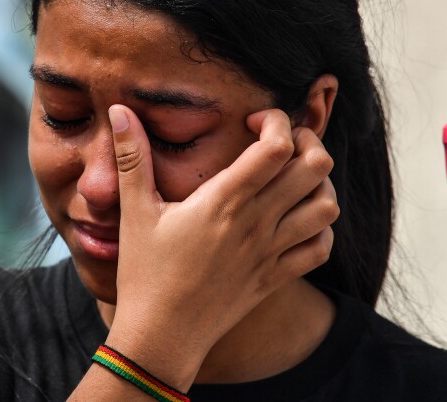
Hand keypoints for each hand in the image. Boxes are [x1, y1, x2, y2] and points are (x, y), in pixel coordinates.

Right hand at [104, 105, 338, 389]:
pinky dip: (319, 229)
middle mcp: (256, 223)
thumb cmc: (144, 273)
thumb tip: (119, 110)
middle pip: (315, 167)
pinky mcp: (275, 277)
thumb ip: (132, 157)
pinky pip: (321, 248)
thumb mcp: (134, 212)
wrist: (161, 336)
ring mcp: (270, 252)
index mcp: (224, 201)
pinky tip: (295, 221)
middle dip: (308, 142)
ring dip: (318, 184)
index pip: (277, 147)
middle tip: (283, 142)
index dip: (275, 121)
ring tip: (293, 179)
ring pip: (326, 206)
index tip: (252, 121)